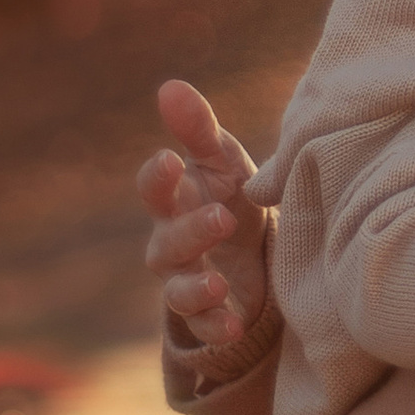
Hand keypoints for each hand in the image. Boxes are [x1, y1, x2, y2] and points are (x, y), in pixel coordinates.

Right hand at [138, 78, 269, 351]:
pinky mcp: (211, 313)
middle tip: (222, 216)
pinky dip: (216, 328)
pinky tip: (234, 326)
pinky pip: (204, 327)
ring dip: (194, 289)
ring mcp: (188, 281)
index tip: (169, 160)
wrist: (259, 250)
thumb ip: (198, 128)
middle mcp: (173, 244)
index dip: (157, 178)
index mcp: (176, 201)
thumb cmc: (232, 194)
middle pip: (166, 244)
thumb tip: (170, 86)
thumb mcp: (223, 160)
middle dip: (190, 231)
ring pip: (177, 291)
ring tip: (217, 285)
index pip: (155, 190)